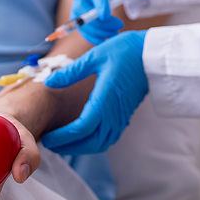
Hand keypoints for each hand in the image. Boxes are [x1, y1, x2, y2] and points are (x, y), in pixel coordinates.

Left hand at [42, 31, 147, 153]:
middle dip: (67, 147)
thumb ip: (71, 72)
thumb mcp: (95, 57)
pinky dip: (91, 143)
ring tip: (61, 142)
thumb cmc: (125, 52)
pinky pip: (107, 139)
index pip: (81, 129)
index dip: (62, 137)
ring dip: (79, 147)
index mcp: (104, 101)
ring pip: (99, 144)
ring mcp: (121, 119)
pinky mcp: (124, 118)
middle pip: (89, 143)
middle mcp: (114, 115)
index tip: (46, 138)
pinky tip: (79, 136)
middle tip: (48, 143)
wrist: (154, 56)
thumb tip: (48, 81)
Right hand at [72, 0, 149, 43]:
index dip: (97, 2)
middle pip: (80, 6)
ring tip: (114, 34)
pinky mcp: (87, 5)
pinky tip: (107, 36)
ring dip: (94, 30)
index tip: (106, 17)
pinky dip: (93, 33)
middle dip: (96, 22)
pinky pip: (84, 22)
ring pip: (79, 18)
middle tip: (118, 27)